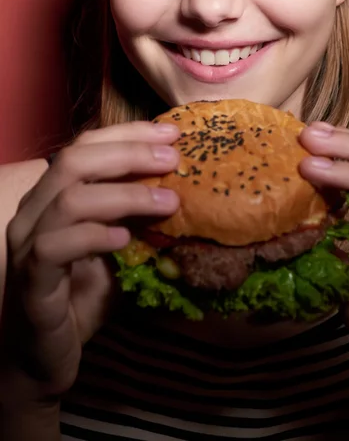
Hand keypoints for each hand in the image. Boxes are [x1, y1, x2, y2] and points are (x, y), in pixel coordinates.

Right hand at [0, 121, 179, 405]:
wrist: (46, 355)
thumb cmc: (83, 294)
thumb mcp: (119, 246)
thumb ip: (138, 217)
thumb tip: (180, 187)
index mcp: (55, 195)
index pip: (87, 145)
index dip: (129, 134)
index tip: (172, 133)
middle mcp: (35, 211)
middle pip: (75, 160)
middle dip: (129, 154)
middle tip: (173, 160)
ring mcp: (28, 244)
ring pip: (69, 199)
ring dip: (124, 196)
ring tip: (167, 204)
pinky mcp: (30, 280)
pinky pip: (55, 247)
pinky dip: (93, 236)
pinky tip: (124, 240)